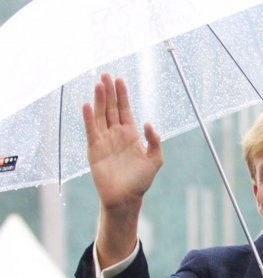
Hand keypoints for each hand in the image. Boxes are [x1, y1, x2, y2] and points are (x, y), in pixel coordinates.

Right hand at [82, 73, 162, 212]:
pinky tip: (88, 105)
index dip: (123, 95)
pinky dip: (89, 118)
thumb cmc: (141, 181)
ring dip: (100, 100)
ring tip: (99, 84)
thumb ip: (154, 141)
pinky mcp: (94, 149)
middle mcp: (116, 134)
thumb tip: (149, 124)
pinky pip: (91, 130)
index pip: (125, 109)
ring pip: (101, 115)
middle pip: (112, 108)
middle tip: (106, 74)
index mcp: (131, 135)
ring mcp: (104, 140)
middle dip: (110, 91)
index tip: (120, 79)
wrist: (126, 198)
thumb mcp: (155, 160)